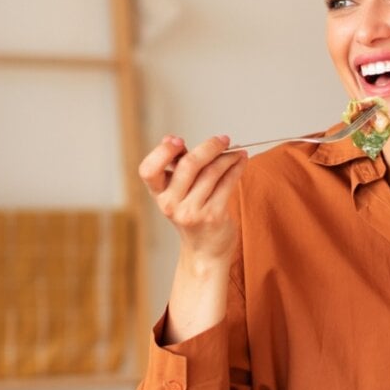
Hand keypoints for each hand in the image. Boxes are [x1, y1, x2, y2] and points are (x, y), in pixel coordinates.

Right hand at [139, 134, 247, 262]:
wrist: (205, 251)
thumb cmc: (192, 214)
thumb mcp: (177, 193)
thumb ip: (176, 167)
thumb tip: (172, 139)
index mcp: (159, 195)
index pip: (148, 170)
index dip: (162, 152)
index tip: (178, 140)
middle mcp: (171, 204)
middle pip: (189, 165)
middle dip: (209, 147)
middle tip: (223, 139)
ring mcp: (192, 212)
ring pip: (212, 172)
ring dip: (228, 157)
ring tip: (237, 152)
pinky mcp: (213, 216)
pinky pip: (227, 183)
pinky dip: (237, 168)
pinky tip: (241, 161)